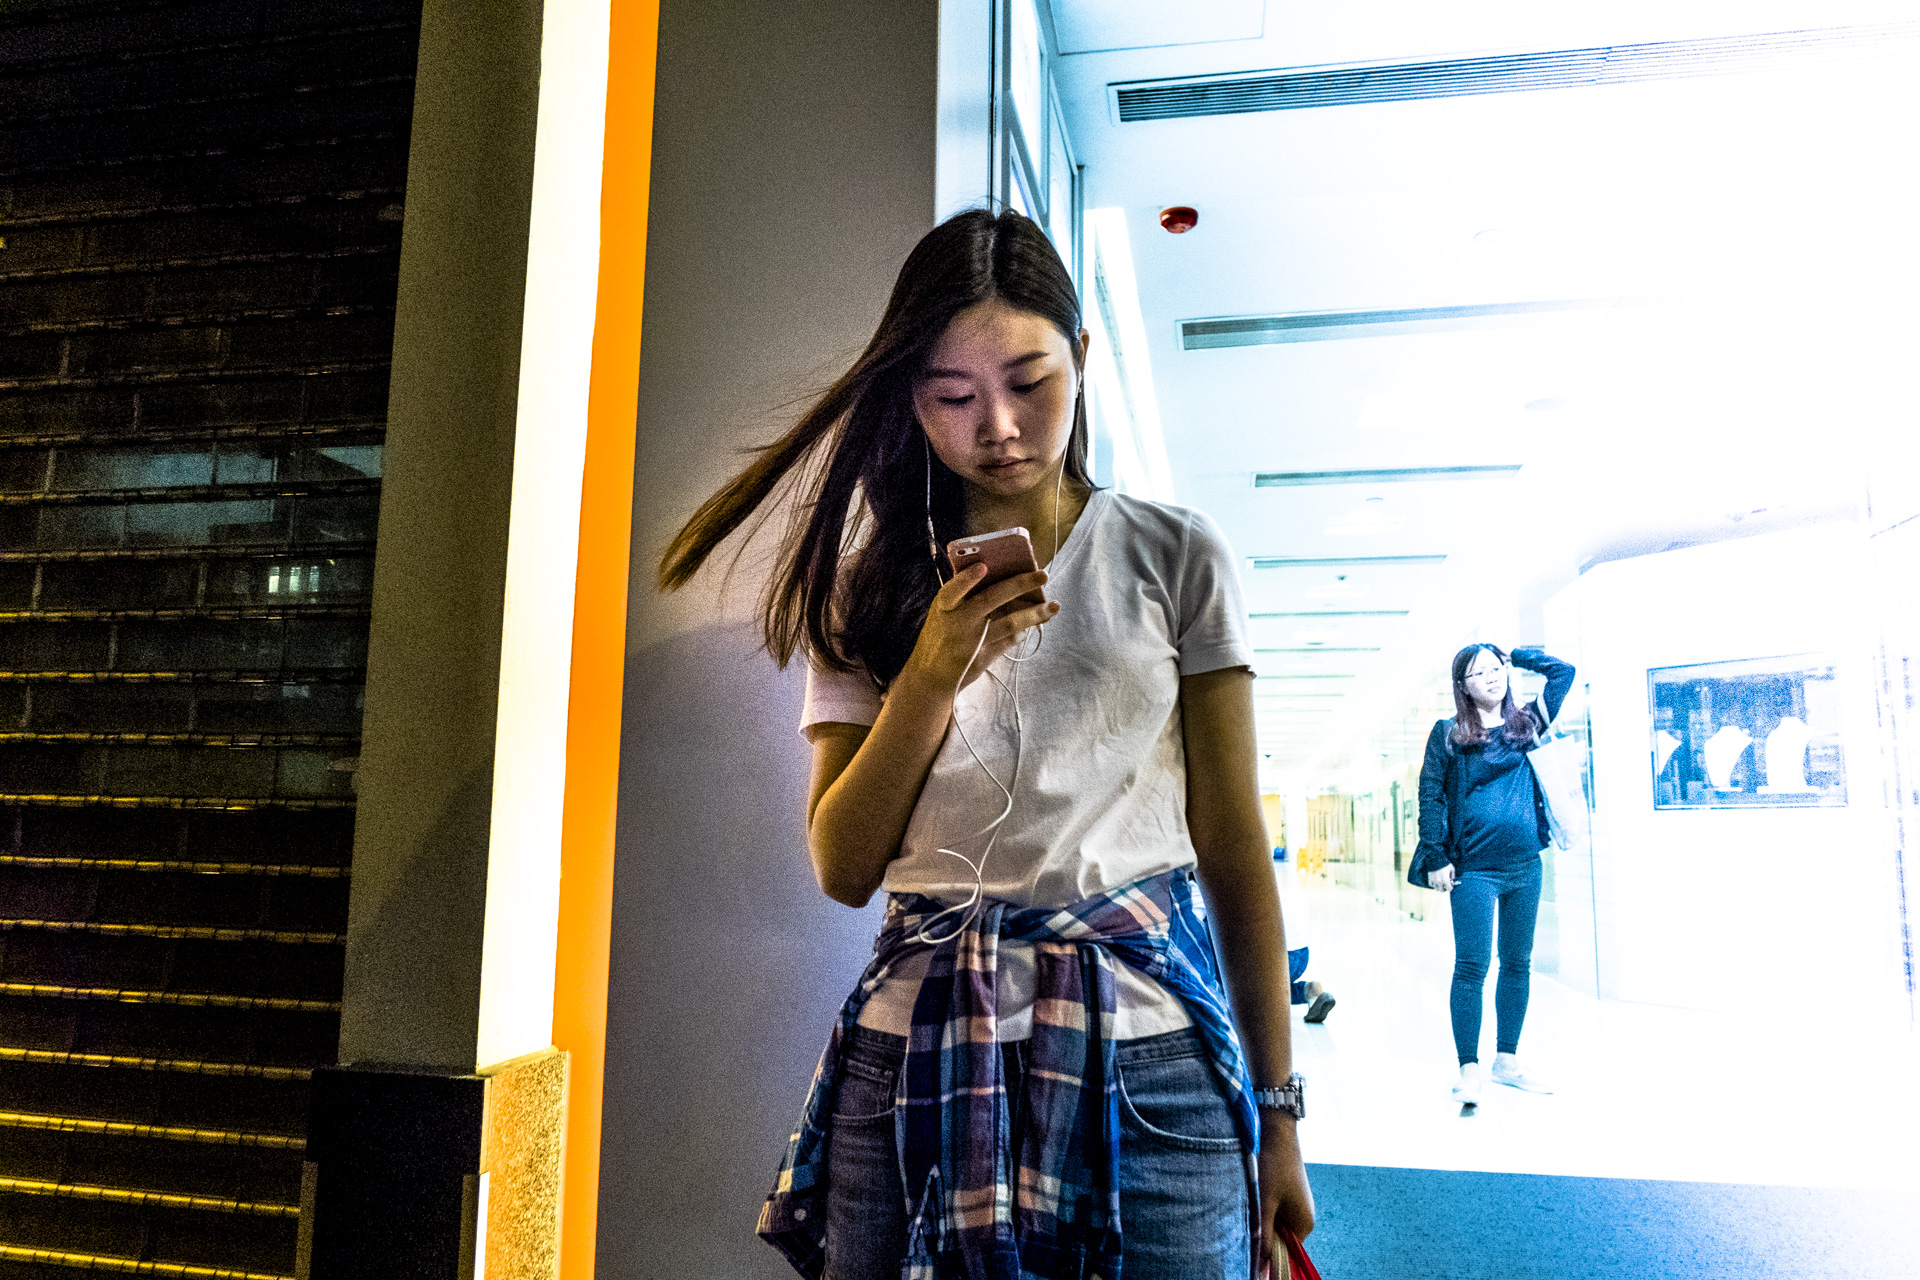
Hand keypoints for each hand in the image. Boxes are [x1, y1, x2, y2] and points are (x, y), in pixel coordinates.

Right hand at [901, 562, 1057, 693]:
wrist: (929, 676)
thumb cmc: (939, 636)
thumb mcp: (942, 614)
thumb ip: (962, 597)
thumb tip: (995, 574)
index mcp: (943, 608)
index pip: (952, 590)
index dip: (966, 579)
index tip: (983, 567)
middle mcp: (958, 623)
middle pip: (991, 600)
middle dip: (1019, 585)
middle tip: (1042, 575)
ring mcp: (972, 642)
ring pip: (1009, 623)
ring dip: (1033, 614)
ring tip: (1053, 606)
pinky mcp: (983, 658)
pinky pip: (1009, 641)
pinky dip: (1022, 632)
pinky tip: (1032, 624)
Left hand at [1256, 1118, 1313, 1278]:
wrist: (1280, 1136)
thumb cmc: (1274, 1170)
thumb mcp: (1266, 1204)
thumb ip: (1265, 1235)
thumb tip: (1262, 1264)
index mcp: (1305, 1225)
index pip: (1287, 1251)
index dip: (1270, 1252)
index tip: (1253, 1249)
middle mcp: (1307, 1218)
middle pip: (1282, 1238)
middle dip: (1266, 1235)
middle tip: (1250, 1223)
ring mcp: (1300, 1206)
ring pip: (1278, 1224)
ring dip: (1265, 1221)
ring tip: (1254, 1206)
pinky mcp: (1293, 1196)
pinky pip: (1279, 1212)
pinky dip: (1267, 1210)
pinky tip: (1258, 1196)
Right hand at [1427, 863, 1455, 891]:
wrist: (1435, 859)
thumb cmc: (1445, 864)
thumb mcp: (1452, 868)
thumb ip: (1453, 875)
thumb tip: (1452, 879)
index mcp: (1446, 880)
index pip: (1449, 889)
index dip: (1451, 888)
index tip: (1451, 885)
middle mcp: (1440, 882)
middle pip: (1442, 891)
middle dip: (1445, 889)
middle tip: (1446, 885)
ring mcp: (1434, 881)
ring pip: (1436, 889)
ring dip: (1439, 888)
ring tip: (1441, 884)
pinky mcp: (1430, 878)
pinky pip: (1431, 884)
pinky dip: (1434, 885)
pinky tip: (1436, 882)